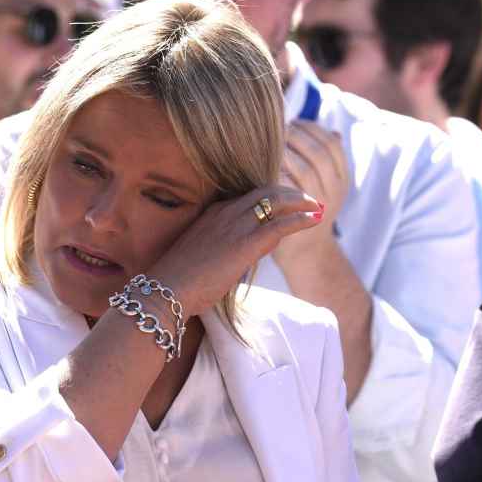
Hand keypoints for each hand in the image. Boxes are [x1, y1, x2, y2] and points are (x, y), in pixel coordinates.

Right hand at [145, 185, 324, 316]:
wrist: (166, 290)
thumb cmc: (177, 283)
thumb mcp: (200, 259)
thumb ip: (220, 252)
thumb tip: (237, 260)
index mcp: (212, 214)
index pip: (248, 198)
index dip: (270, 198)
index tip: (285, 203)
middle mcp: (225, 213)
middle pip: (265, 191)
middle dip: (290, 193)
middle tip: (307, 200)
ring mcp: (235, 226)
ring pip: (276, 201)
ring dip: (300, 201)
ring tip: (316, 206)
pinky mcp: (245, 243)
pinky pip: (281, 224)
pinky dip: (301, 219)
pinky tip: (315, 219)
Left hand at [275, 121, 348, 269]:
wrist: (304, 255)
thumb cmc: (308, 212)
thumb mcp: (324, 186)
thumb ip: (326, 160)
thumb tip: (333, 131)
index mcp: (342, 179)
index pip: (331, 144)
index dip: (311, 129)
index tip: (293, 121)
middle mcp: (334, 192)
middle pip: (318, 153)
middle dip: (295, 136)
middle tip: (275, 128)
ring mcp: (319, 206)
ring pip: (304, 169)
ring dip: (284, 152)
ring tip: (266, 143)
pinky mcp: (298, 218)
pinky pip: (286, 189)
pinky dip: (275, 173)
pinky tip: (259, 165)